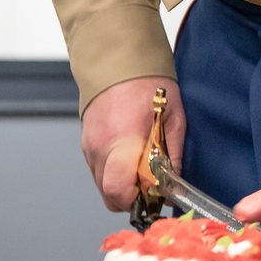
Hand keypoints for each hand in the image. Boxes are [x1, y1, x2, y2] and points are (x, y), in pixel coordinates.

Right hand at [81, 76, 185, 211]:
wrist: (118, 59)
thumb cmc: (148, 83)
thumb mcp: (174, 117)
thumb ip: (172, 154)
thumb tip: (173, 184)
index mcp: (123, 140)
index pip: (119, 190)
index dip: (138, 201)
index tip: (155, 195)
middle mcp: (100, 147)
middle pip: (109, 196)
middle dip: (131, 198)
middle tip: (150, 185)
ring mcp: (89, 146)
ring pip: (102, 185)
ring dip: (121, 185)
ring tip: (141, 167)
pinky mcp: (86, 144)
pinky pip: (98, 170)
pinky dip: (113, 172)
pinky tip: (129, 156)